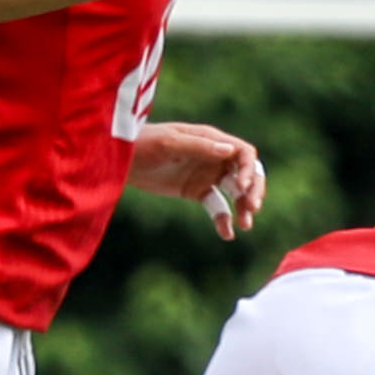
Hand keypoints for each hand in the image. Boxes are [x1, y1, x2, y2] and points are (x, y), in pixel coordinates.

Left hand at [129, 122, 264, 234]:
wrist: (121, 159)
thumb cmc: (144, 143)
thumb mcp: (169, 143)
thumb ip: (198, 146)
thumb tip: (229, 150)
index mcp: (211, 140)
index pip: (243, 154)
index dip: (249, 170)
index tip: (243, 188)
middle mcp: (214, 156)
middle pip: (246, 173)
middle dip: (253, 190)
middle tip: (253, 208)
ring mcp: (206, 175)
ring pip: (235, 192)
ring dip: (243, 207)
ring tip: (245, 225)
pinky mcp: (195, 191)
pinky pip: (216, 206)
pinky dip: (223, 219)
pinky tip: (227, 234)